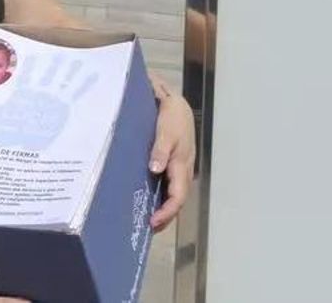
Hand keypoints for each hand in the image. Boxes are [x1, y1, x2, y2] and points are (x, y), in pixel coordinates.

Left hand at [149, 92, 195, 229]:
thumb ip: (160, 150)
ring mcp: (179, 167)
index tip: (153, 222)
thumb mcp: (165, 131)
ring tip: (148, 219)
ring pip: (174, 193)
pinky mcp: (174, 163)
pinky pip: (169, 184)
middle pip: (177, 199)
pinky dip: (161, 195)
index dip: (167, 212)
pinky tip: (149, 197)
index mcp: (182, 165)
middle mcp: (183, 170)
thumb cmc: (172, 117)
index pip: (178, 196)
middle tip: (148, 228)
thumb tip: (155, 169)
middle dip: (166, 216)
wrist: (176, 103)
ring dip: (164, 207)